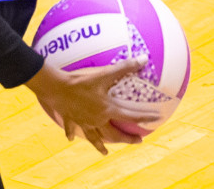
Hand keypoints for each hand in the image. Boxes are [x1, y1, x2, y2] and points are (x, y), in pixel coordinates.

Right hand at [25, 58, 158, 154]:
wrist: (56, 88)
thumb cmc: (81, 81)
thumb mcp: (104, 73)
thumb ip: (124, 67)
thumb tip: (143, 59)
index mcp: (107, 110)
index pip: (131, 116)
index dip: (145, 117)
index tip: (156, 120)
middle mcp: (97, 120)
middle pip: (115, 134)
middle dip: (128, 138)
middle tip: (139, 141)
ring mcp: (83, 122)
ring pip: (95, 138)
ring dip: (101, 145)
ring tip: (106, 153)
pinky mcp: (70, 119)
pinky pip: (72, 129)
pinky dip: (72, 134)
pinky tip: (70, 139)